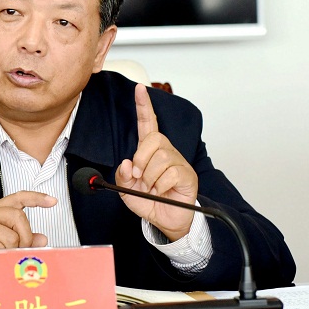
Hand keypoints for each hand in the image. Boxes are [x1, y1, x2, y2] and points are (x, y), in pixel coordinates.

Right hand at [0, 191, 54, 250]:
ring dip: (11, 251)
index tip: (52, 201)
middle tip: (18, 249)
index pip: (18, 198)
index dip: (37, 198)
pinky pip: (0, 249)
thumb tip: (42, 239)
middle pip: (19, 218)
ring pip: (11, 237)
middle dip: (24, 237)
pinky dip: (1, 258)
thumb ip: (22, 237)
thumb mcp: (0, 237)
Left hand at [117, 83, 198, 240]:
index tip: (139, 88)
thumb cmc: (149, 201)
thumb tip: (127, 163)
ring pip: (161, 158)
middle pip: (154, 140)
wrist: (165, 220)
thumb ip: (121, 177)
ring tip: (152, 188)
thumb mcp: (126, 190)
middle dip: (141, 159)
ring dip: (150, 177)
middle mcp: (166, 152)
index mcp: (150, 151)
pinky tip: (162, 192)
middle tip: (139, 177)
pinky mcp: (187, 175)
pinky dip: (160, 186)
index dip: (144, 106)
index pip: (148, 124)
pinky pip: (170, 173)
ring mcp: (178, 162)